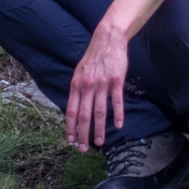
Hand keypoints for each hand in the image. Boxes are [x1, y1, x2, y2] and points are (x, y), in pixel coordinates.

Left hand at [65, 24, 128, 151]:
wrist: (108, 40)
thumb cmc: (93, 58)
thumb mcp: (79, 72)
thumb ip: (77, 90)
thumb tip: (74, 108)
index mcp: (76, 85)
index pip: (70, 110)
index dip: (69, 127)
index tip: (70, 140)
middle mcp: (87, 86)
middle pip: (83, 115)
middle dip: (82, 134)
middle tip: (83, 149)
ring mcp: (102, 84)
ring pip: (99, 112)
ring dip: (99, 129)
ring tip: (99, 143)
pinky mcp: (116, 81)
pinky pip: (117, 101)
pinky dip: (118, 114)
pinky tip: (118, 126)